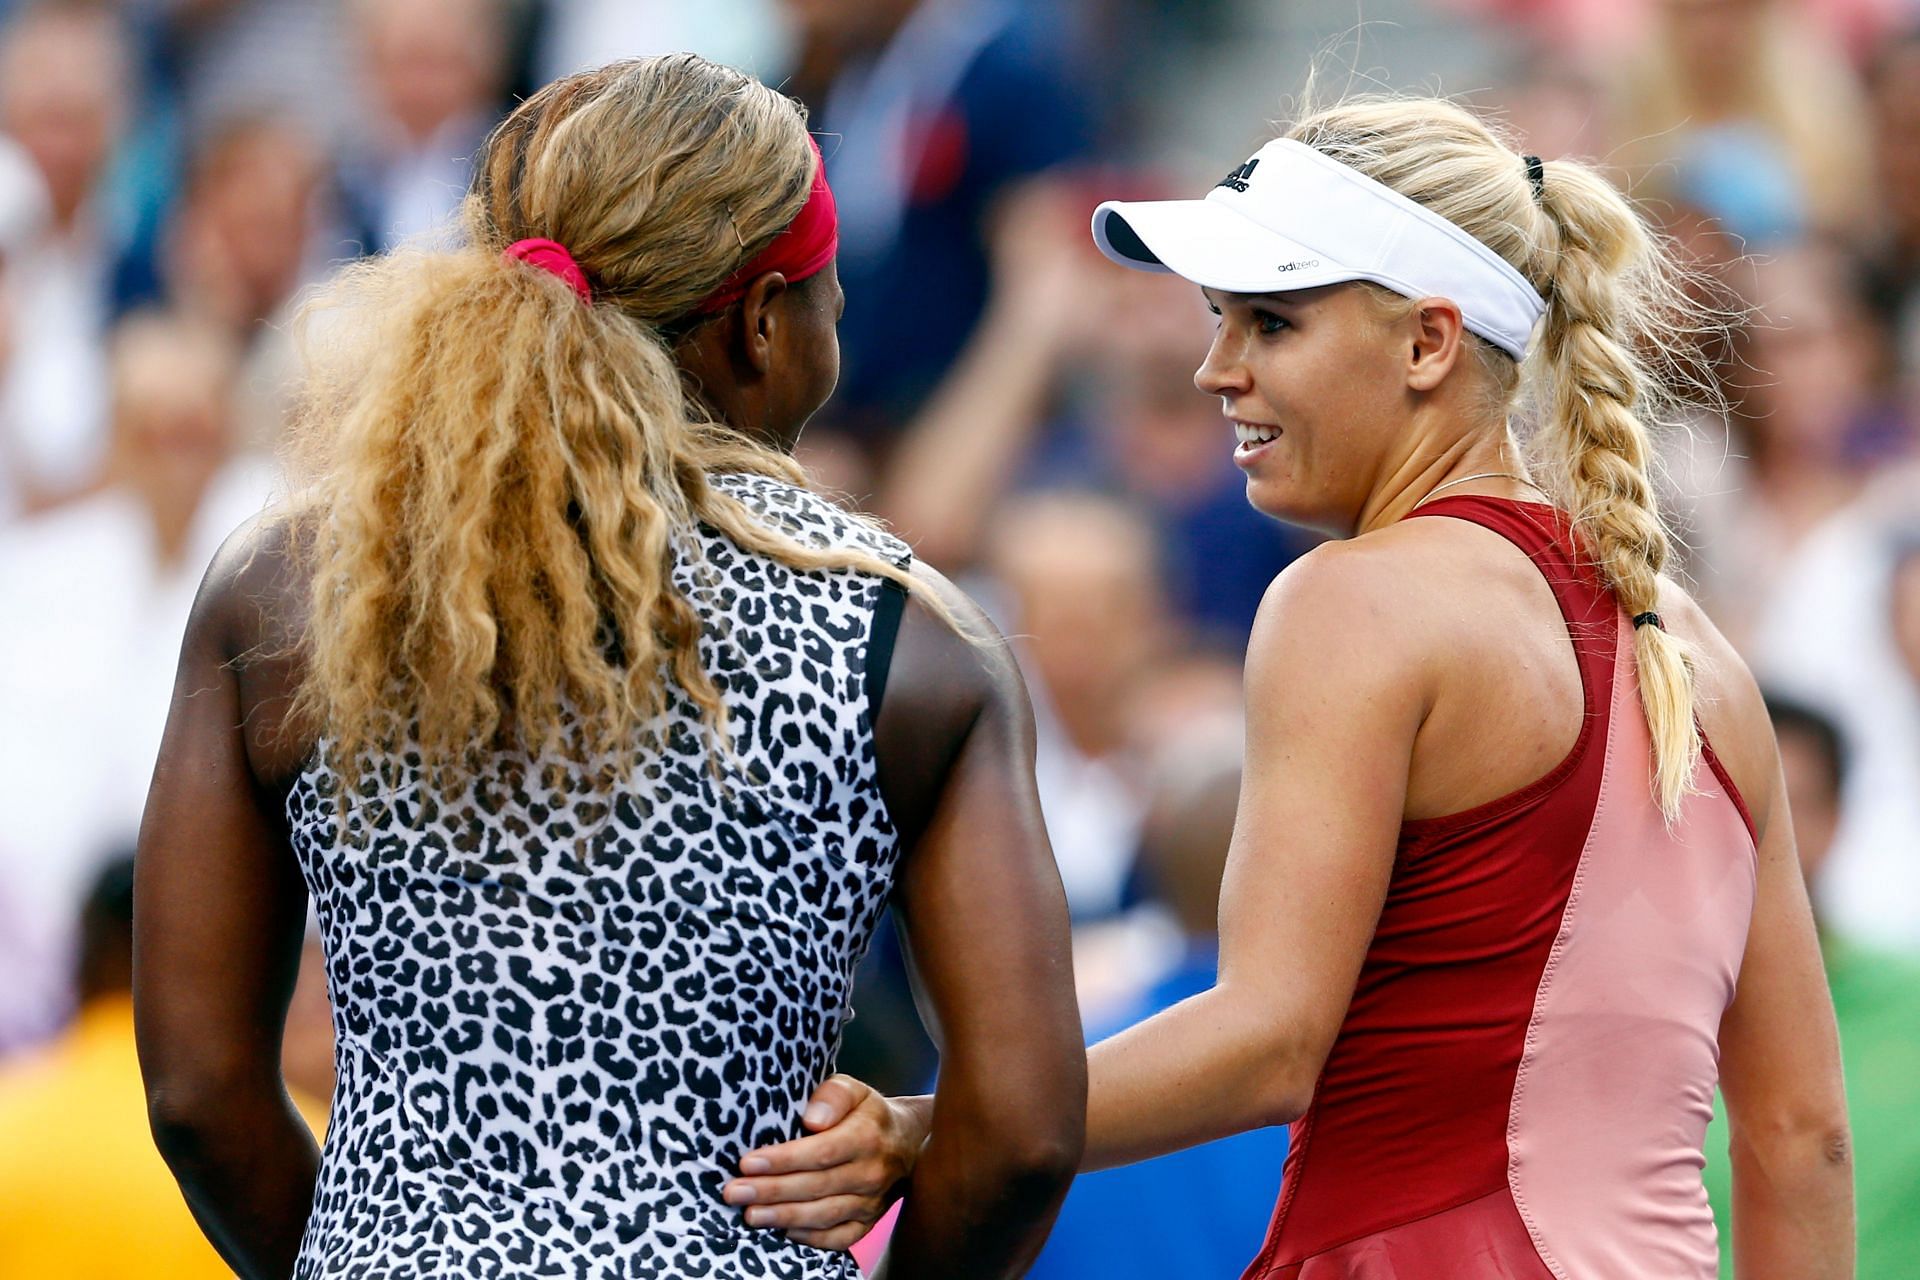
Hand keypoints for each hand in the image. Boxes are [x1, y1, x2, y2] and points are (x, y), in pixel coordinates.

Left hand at [723, 1075, 932, 1250]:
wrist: (905, 1142)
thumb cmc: (866, 1113)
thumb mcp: (854, 1090)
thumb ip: (832, 1096)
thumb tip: (812, 1120)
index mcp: (866, 1136)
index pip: (821, 1152)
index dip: (783, 1160)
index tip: (748, 1163)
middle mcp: (871, 1173)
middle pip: (816, 1186)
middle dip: (771, 1191)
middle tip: (734, 1192)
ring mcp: (871, 1202)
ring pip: (824, 1215)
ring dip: (784, 1217)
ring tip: (750, 1215)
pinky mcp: (868, 1223)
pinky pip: (838, 1237)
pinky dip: (811, 1238)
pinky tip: (783, 1232)